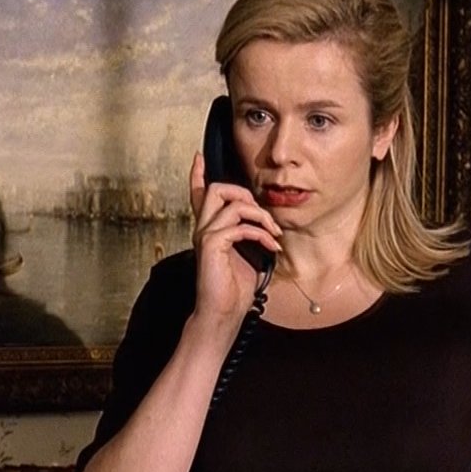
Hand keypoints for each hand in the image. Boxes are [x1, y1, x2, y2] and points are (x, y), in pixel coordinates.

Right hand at [188, 152, 281, 322]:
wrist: (223, 314)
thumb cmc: (234, 291)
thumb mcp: (247, 257)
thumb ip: (250, 237)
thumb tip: (267, 227)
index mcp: (210, 230)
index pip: (198, 195)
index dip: (197, 174)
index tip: (198, 157)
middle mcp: (203, 229)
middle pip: (217, 188)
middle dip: (245, 194)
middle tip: (265, 216)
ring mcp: (205, 236)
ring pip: (230, 201)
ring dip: (259, 214)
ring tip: (273, 234)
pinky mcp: (212, 246)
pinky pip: (239, 225)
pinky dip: (260, 233)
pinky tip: (271, 247)